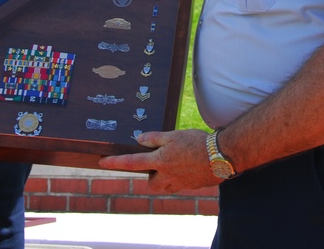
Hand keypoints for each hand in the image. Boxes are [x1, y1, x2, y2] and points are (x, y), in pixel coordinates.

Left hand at [99, 129, 217, 192]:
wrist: (221, 156)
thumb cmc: (197, 143)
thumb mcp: (173, 135)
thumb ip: (155, 138)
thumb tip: (139, 139)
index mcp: (160, 161)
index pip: (132, 162)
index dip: (115, 162)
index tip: (102, 162)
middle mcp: (167, 175)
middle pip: (150, 183)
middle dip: (150, 176)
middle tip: (157, 164)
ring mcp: (179, 183)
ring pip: (165, 187)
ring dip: (164, 179)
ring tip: (173, 165)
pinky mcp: (191, 185)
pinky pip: (180, 185)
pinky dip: (179, 178)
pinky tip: (188, 166)